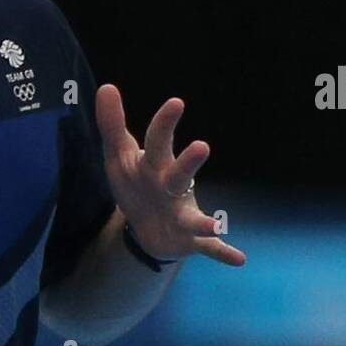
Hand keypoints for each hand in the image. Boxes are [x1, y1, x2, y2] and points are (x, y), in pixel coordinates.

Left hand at [95, 85, 245, 266]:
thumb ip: (112, 124)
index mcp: (155, 165)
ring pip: (193, 216)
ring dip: (203, 219)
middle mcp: (173, 187)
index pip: (158, 141)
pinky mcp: (188, 240)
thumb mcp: (118, 156)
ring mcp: (183, 214)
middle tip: (202, 147)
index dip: (164, 124)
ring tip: (214, 221)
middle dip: (189, 163)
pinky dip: (222, 252)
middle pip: (178, 174)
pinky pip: (207, 247)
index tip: (176, 103)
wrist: (146, 228)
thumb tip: (106, 87)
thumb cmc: (136, 183)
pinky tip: (239, 259)